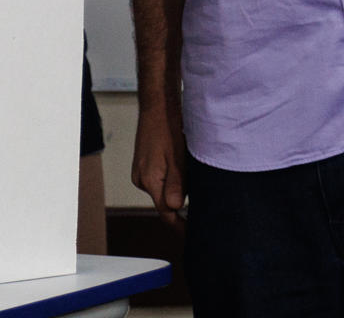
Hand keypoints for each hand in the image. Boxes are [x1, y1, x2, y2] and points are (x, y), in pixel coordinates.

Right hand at [131, 104, 187, 227]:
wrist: (157, 107)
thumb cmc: (169, 128)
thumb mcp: (178, 156)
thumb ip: (177, 183)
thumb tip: (175, 208)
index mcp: (150, 181)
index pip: (166, 212)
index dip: (180, 225)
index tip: (192, 235)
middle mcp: (142, 180)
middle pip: (165, 202)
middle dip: (182, 203)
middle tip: (201, 201)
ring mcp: (141, 173)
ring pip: (164, 190)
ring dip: (179, 187)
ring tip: (191, 171)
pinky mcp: (144, 166)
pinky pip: (161, 179)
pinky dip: (173, 177)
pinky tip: (182, 164)